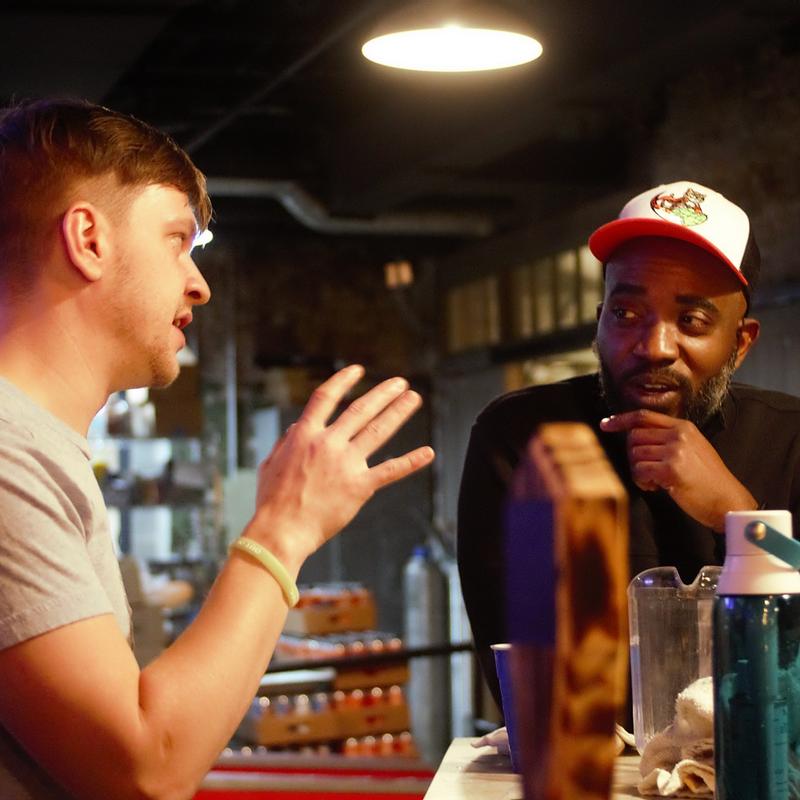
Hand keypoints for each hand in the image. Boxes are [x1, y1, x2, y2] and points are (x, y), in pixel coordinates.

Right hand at [247, 364, 433, 569]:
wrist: (281, 530)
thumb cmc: (271, 501)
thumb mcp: (271, 463)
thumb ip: (286, 441)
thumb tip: (298, 427)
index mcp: (304, 435)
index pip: (325, 398)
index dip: (342, 381)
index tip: (357, 370)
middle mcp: (328, 443)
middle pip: (360, 410)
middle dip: (383, 393)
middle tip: (400, 382)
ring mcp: (346, 464)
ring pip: (378, 430)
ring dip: (398, 412)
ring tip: (413, 398)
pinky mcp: (360, 486)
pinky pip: (390, 470)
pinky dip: (411, 461)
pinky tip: (428, 452)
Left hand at [599, 409, 755, 530]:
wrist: (728, 501)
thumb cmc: (707, 480)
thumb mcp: (692, 449)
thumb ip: (668, 438)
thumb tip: (635, 436)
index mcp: (683, 427)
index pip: (643, 415)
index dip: (621, 420)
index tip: (605, 425)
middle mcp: (678, 434)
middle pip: (634, 436)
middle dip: (633, 455)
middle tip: (647, 471)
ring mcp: (675, 451)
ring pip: (634, 454)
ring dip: (638, 471)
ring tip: (655, 481)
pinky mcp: (671, 470)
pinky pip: (638, 471)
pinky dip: (642, 482)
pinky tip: (656, 487)